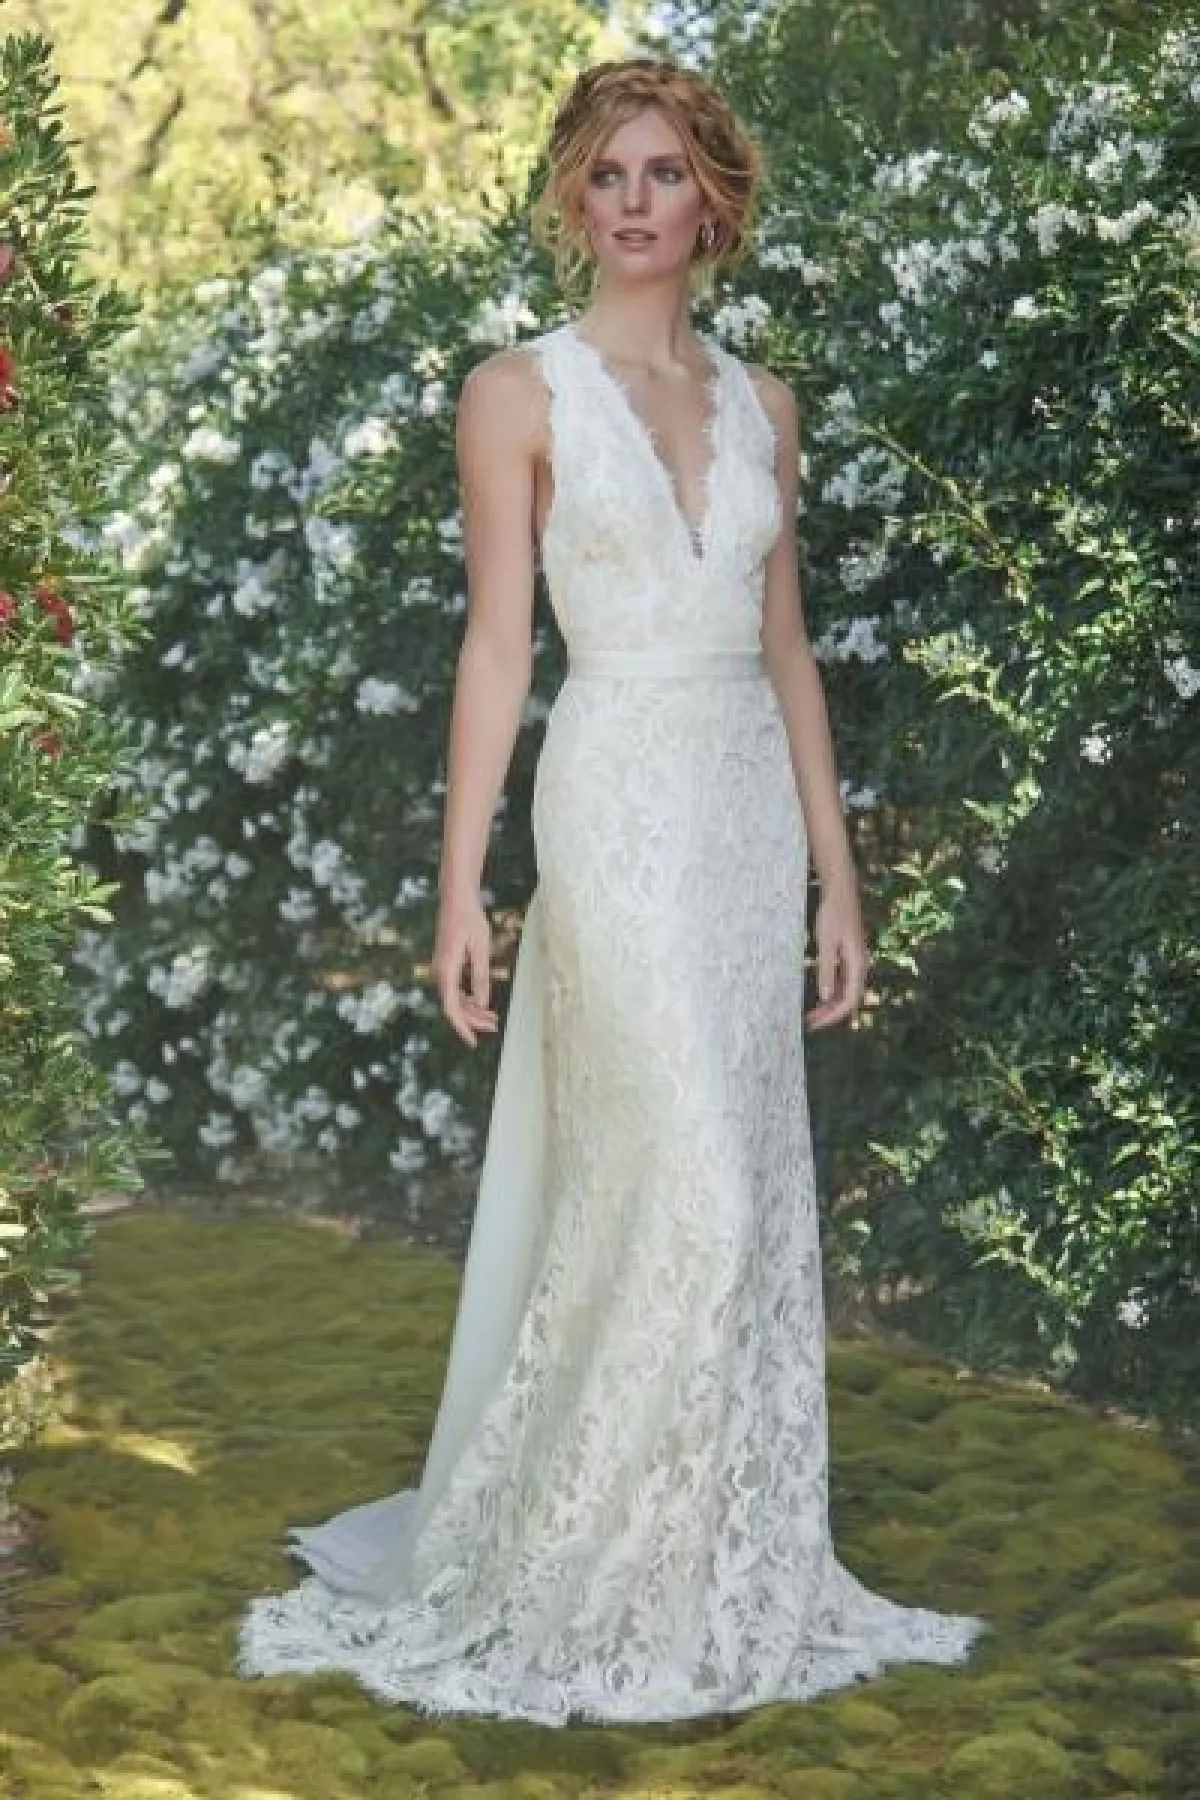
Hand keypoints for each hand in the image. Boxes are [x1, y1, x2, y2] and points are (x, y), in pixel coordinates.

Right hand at [433, 889, 498, 1047]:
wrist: (456, 898)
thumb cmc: (470, 919)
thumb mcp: (481, 948)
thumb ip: (482, 976)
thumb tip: (482, 1004)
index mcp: (447, 970)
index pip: (451, 1008)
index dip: (462, 1027)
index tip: (473, 1042)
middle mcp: (440, 972)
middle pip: (454, 1006)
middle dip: (473, 1020)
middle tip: (495, 1026)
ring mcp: (441, 968)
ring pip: (454, 998)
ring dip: (472, 1010)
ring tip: (493, 1017)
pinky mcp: (446, 963)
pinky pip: (454, 988)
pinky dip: (468, 998)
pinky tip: (482, 1002)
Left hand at [805, 884, 867, 1031]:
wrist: (840, 890)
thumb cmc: (832, 913)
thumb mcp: (825, 943)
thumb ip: (827, 969)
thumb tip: (826, 996)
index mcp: (858, 964)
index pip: (850, 1000)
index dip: (833, 1016)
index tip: (815, 1024)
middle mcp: (860, 965)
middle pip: (849, 998)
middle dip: (830, 1013)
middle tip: (809, 1022)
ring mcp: (855, 960)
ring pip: (846, 990)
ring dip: (830, 1004)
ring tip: (811, 1013)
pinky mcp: (849, 954)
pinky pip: (843, 980)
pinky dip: (831, 991)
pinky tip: (819, 995)